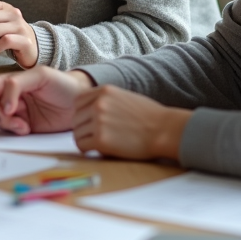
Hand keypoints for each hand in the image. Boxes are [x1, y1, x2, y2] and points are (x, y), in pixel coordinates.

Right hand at [0, 67, 93, 133]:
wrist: (83, 102)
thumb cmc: (63, 83)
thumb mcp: (40, 76)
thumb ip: (17, 85)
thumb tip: (4, 104)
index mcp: (12, 82)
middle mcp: (12, 98)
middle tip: (10, 118)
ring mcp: (18, 114)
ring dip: (7, 124)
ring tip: (23, 126)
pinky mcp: (25, 127)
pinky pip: (10, 132)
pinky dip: (14, 131)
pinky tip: (26, 129)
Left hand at [72, 86, 191, 160]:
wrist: (165, 130)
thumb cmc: (150, 117)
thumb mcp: (125, 97)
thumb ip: (106, 100)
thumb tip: (89, 109)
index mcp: (104, 91)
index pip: (78, 101)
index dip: (82, 113)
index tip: (89, 121)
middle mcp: (99, 104)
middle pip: (76, 118)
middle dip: (83, 128)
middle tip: (93, 136)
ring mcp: (99, 121)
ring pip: (77, 133)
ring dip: (84, 139)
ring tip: (96, 143)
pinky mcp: (101, 140)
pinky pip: (82, 145)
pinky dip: (86, 149)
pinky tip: (97, 149)